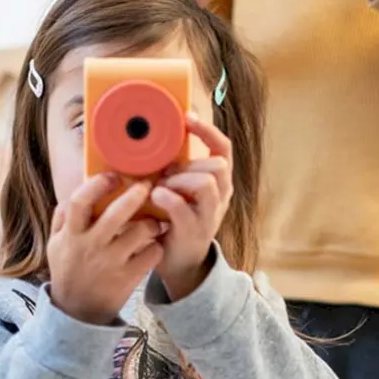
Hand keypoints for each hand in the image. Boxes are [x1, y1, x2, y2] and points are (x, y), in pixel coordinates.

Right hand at [48, 175, 167, 324]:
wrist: (77, 313)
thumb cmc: (68, 271)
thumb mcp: (55, 245)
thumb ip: (62, 218)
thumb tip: (74, 192)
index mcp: (71, 235)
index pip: (80, 202)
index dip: (97, 184)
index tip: (113, 176)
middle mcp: (91, 247)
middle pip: (116, 213)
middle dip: (135, 195)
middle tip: (146, 185)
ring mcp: (111, 263)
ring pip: (140, 232)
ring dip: (152, 221)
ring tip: (155, 220)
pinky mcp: (129, 278)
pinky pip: (152, 254)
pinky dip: (157, 246)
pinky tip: (155, 244)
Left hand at [149, 113, 233, 300]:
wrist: (180, 262)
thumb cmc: (176, 218)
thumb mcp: (182, 188)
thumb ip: (178, 167)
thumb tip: (156, 136)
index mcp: (219, 181)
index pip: (223, 148)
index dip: (208, 130)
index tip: (187, 117)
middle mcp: (220, 196)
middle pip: (217, 165)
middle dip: (190, 163)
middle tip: (167, 172)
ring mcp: (209, 215)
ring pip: (205, 183)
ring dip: (178, 179)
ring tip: (160, 186)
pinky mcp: (193, 232)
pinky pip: (182, 207)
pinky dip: (166, 197)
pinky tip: (155, 196)